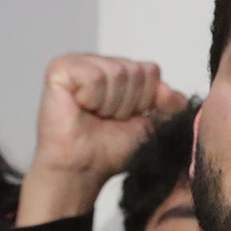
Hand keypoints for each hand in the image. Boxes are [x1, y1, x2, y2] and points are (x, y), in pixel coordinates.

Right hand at [17, 55, 187, 224]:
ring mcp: (78, 62)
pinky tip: (79, 107)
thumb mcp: (152, 124)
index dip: (144, 100)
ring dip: (109, 105)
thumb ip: (170, 105)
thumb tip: (166, 89)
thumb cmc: (110, 147)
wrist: (83, 168)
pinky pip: (94, 77)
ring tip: (93, 115)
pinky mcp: (60, 69)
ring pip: (115, 72)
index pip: (150, 70)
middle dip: (126, 103)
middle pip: (134, 70)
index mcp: (120, 70)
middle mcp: (100, 62)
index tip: (126, 118)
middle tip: (106, 119)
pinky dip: (92, 99)